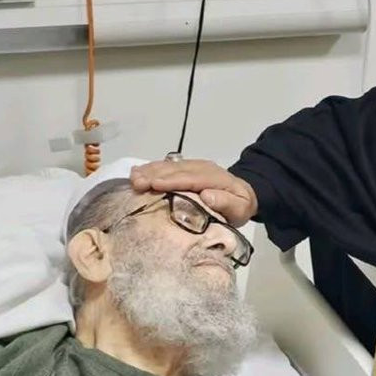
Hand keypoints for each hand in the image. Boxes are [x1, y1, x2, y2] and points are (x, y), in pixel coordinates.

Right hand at [130, 159, 257, 226]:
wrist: (243, 194)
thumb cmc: (239, 206)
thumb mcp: (240, 209)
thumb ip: (226, 203)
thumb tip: (208, 195)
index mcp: (215, 178)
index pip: (191, 178)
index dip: (172, 181)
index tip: (154, 185)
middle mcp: (201, 168)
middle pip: (176, 170)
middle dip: (154, 175)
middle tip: (136, 183)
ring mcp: (192, 166)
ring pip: (168, 166)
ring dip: (149, 171)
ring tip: (132, 178)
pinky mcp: (184, 168)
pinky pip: (165, 166)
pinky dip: (150, 169)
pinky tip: (136, 173)